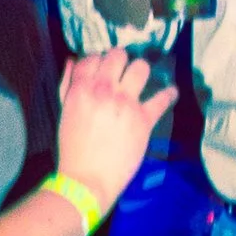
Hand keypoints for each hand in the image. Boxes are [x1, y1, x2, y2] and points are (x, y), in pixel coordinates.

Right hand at [53, 48, 173, 211]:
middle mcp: (104, 90)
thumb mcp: (64, 112)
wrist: (86, 179)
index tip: (103, 66)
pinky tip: (171, 92)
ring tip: (141, 78)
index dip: (98, 59)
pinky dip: (169, 94)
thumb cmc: (72, 148)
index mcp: (81, 89)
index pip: (91, 57)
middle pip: (117, 55)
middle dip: (120, 59)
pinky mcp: (143, 119)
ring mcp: (126, 103)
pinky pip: (162, 98)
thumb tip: (72, 60)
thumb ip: (68, 84)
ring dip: (141, 70)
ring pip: (141, 68)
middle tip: (122, 69)